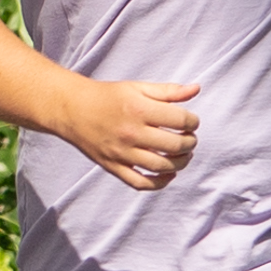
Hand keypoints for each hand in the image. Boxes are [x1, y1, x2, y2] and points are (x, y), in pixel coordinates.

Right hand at [57, 76, 202, 187]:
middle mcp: (131, 133)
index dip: (193, 122)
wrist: (73, 110)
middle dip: (190, 143)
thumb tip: (196, 89)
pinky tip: (169, 174)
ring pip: (161, 166)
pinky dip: (159, 183)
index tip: (191, 122)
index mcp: (139, 110)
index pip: (180, 120)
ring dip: (180, 163)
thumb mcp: (138, 88)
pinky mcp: (113, 167)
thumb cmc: (108, 97)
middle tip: (190, 139)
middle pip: (174, 145)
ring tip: (184, 155)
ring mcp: (122, 153)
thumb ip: (168, 91)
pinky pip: (140, 183)